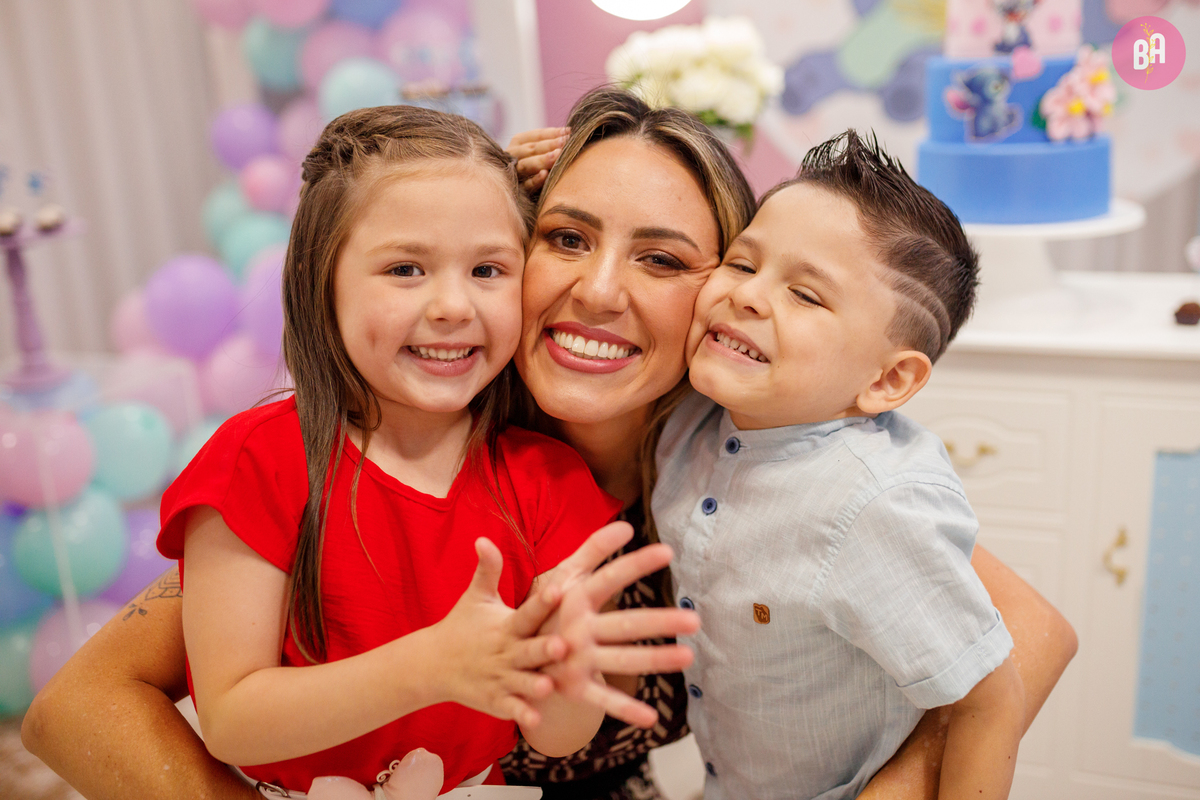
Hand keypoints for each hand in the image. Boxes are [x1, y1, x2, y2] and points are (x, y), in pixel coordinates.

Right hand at [428, 538, 568, 728]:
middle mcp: (505, 652)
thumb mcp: (476, 597)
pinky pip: (511, 709)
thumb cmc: (463, 626)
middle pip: (528, 650)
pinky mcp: (496, 701)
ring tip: (550, 685)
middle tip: (563, 644)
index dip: (542, 603)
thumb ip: (487, 569)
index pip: (526, 612)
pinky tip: (536, 720)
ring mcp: (500, 679)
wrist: (433, 664)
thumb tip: (484, 537)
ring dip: (535, 685)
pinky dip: (522, 714)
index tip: (558, 590)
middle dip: (544, 649)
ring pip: (522, 683)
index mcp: (506, 626)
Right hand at [507, 127, 568, 191]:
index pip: (536, 135)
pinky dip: (535, 179)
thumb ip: (549, 144)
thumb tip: (569, 133)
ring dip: (542, 159)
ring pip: (526, 165)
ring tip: (557, 155)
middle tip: (565, 142)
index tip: (568, 132)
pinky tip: (545, 174)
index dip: (552, 133)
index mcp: (518, 143)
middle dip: (549, 145)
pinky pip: (526, 185)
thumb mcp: (538, 153)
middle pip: (531, 149)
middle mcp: (512, 156)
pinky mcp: (518, 190)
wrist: (518, 195)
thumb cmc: (535, 168)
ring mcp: (514, 173)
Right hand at [532, 523, 700, 727]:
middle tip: (694, 619)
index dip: (636, 564)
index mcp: (572, 598)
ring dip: (654, 661)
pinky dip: (625, 710)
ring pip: (621, 661)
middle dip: (659, 622)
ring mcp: (575, 661)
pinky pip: (602, 700)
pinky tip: (652, 717)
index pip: (609, 577)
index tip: (667, 552)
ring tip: (688, 656)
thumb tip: (626, 526)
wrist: (497, 654)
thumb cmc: (542, 608)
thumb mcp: (560, 575)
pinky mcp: (572, 688)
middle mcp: (575, 629)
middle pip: (624, 624)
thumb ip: (592, 549)